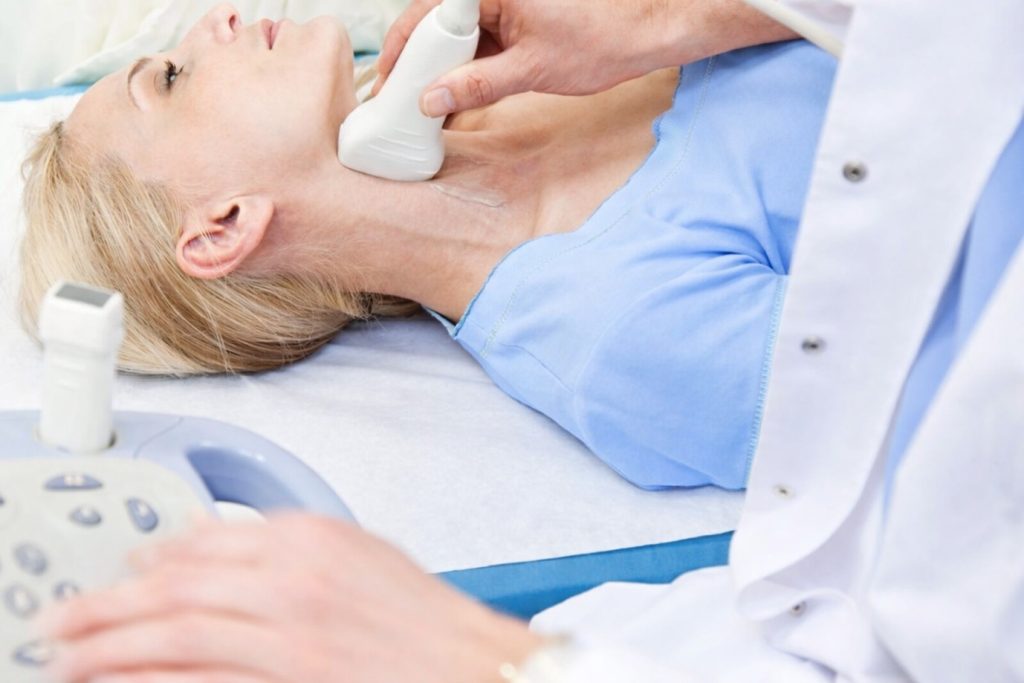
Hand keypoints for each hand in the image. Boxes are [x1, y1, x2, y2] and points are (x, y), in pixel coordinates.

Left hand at [40, 513, 543, 682]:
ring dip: (113, 647)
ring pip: (176, 636)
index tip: (124, 571)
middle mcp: (294, 579)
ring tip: (72, 657)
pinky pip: (204, 681)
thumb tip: (212, 543)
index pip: (207, 541)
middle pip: (177, 587)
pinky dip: (156, 682)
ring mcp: (289, 635)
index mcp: (311, 537)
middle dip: (109, 605)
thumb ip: (287, 541)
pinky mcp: (291, 681)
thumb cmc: (424, 617)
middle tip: (67, 620)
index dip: (152, 559)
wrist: (471, 663)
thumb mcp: (358, 552)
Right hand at [374, 0, 796, 116]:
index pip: (426, 13)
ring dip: (439, 66)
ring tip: (419, 101)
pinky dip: (464, 65)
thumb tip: (431, 101)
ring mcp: (503, 1)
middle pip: (435, 21)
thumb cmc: (600, 41)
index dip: (401, 51)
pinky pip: (477, 38)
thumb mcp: (530, 71)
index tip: (386, 83)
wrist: (646, 32)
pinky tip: (452, 93)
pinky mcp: (515, 16)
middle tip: (396, 97)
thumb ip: (476, 86)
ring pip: (454, 33)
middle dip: (415, 61)